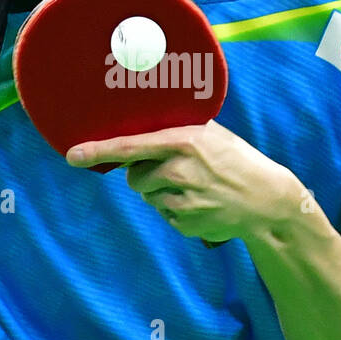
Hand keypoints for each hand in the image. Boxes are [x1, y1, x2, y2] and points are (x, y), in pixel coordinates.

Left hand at [66, 119, 298, 243]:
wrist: (267, 199)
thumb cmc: (236, 159)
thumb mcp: (211, 134)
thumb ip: (177, 128)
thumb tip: (140, 116)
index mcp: (183, 142)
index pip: (131, 146)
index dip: (99, 150)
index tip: (73, 154)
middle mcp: (180, 171)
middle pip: (134, 177)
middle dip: (145, 174)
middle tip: (174, 169)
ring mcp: (183, 200)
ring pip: (148, 196)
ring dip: (161, 192)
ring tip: (194, 186)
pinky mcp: (186, 223)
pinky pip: (164, 215)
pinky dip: (176, 210)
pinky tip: (201, 202)